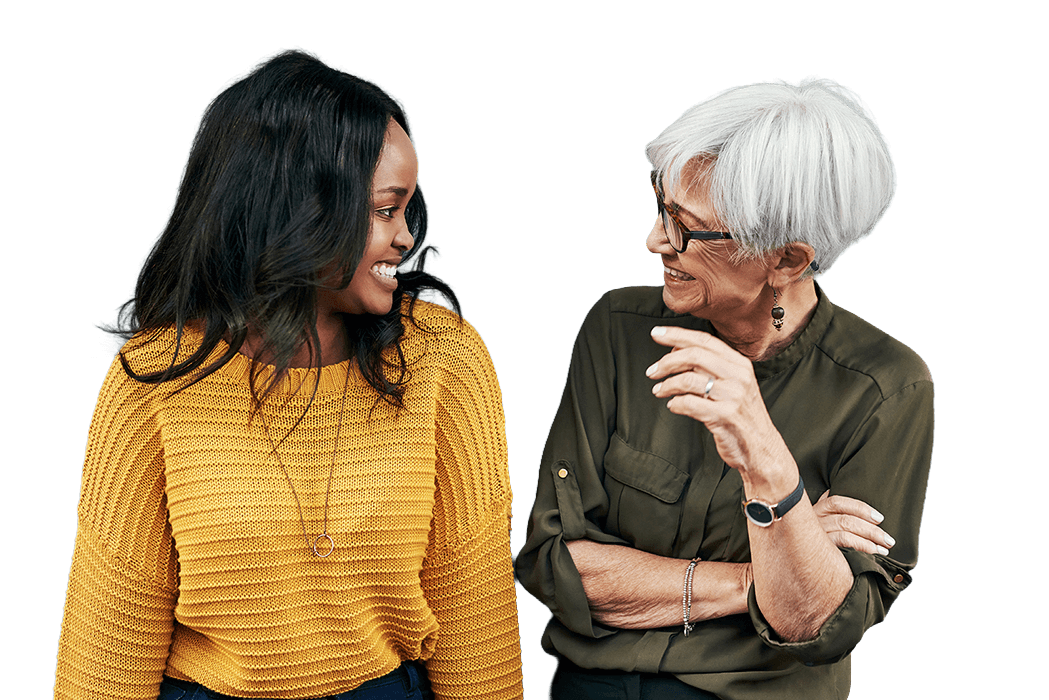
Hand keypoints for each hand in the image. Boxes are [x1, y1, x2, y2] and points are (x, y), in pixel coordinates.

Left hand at [647, 326, 789, 479]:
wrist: (762, 448)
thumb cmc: (742, 416)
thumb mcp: (734, 384)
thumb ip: (711, 367)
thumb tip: (677, 350)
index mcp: (740, 364)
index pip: (704, 341)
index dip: (677, 335)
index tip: (656, 334)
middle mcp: (738, 376)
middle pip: (694, 356)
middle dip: (666, 362)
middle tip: (652, 371)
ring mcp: (732, 396)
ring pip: (688, 380)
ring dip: (667, 385)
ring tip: (659, 391)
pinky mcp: (724, 416)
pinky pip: (689, 404)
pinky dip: (675, 404)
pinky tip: (673, 406)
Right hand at [813, 491, 894, 555]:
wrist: (796, 562)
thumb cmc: (816, 539)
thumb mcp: (819, 520)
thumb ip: (829, 509)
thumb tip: (842, 497)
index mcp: (815, 510)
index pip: (836, 502)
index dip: (860, 508)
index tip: (880, 518)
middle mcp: (813, 521)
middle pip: (845, 519)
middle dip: (871, 529)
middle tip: (888, 539)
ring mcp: (815, 536)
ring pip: (845, 532)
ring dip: (869, 540)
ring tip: (884, 548)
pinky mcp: (819, 551)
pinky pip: (843, 544)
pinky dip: (861, 547)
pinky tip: (873, 552)